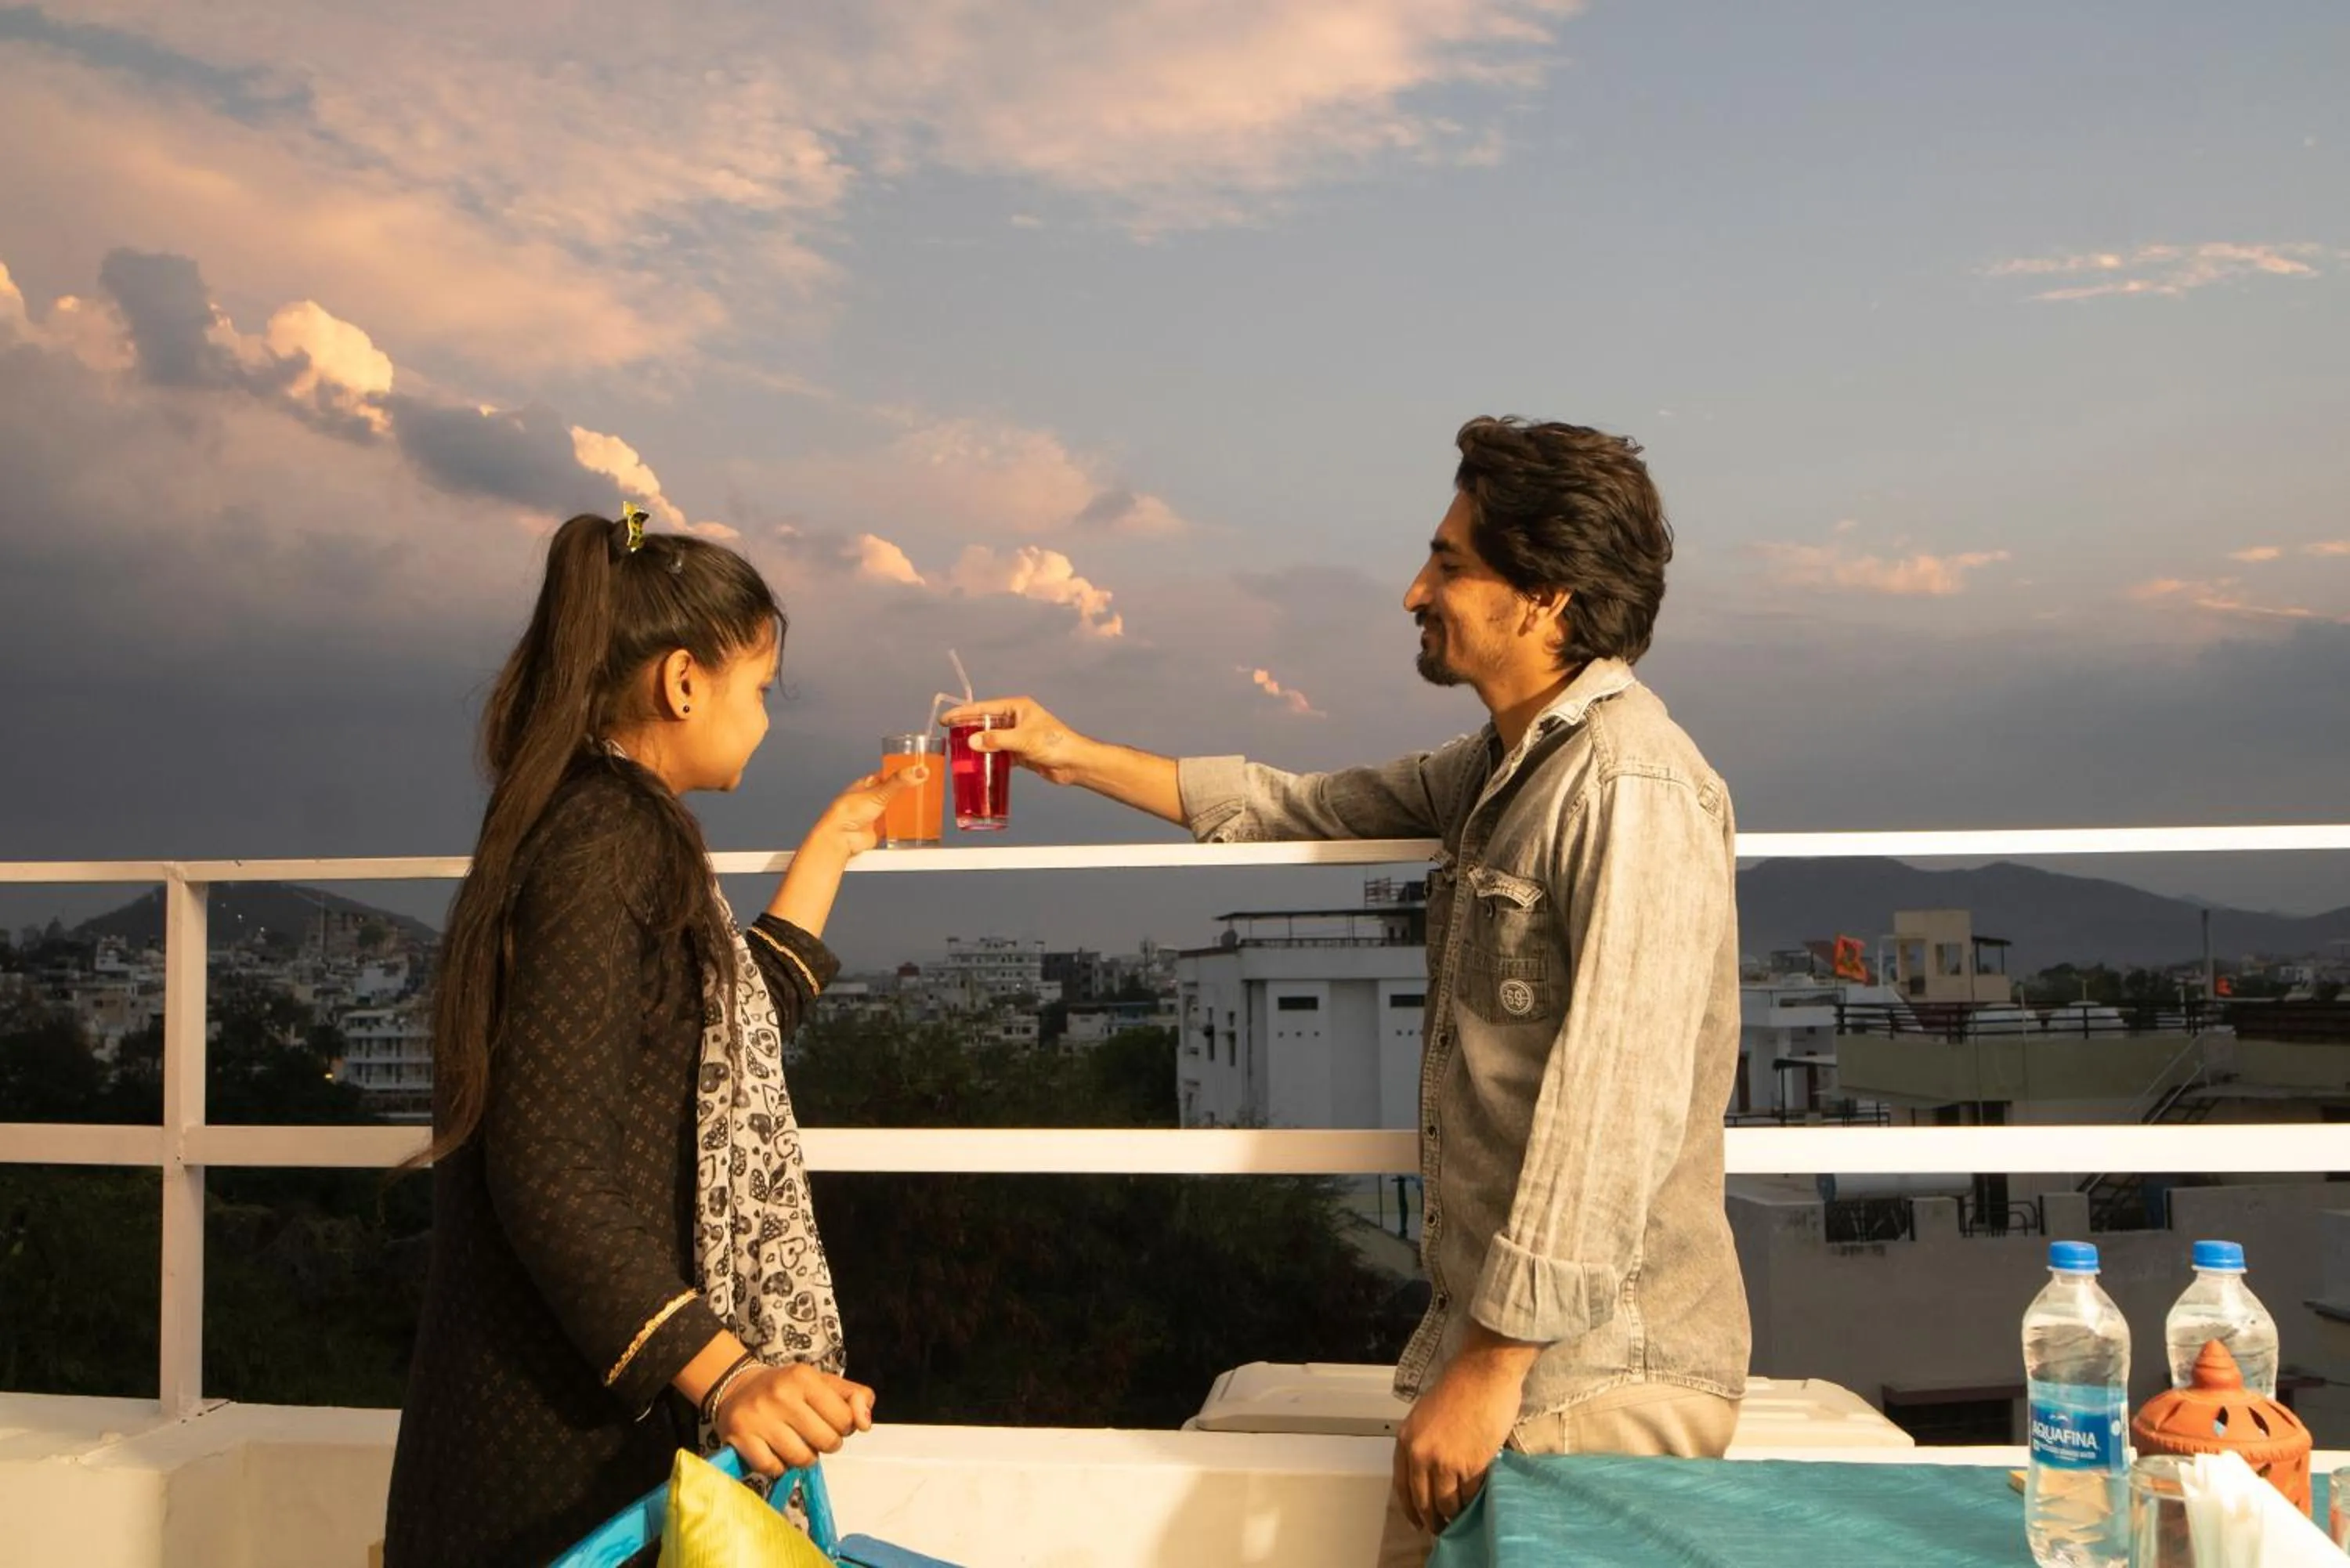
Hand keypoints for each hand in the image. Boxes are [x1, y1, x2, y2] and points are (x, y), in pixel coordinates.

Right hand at [713, 1362, 875, 1476]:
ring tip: (796, 1443)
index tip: (830, 1420)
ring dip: (804, 1457)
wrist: (737, 1388)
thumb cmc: (789, 1389)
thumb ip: (855, 1397)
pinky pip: (774, 1468)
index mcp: (804, 1377)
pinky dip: (778, 1466)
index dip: (843, 1426)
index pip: (845, 1419)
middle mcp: (781, 1395)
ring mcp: (758, 1418)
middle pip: (826, 1442)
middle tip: (813, 1434)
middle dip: (826, 1443)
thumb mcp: (824, 1383)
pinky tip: (774, 1450)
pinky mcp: (740, 1438)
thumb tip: (865, 1423)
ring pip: (801, 1459)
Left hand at [807, 769, 919, 858]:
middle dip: (906, 794)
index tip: (918, 772)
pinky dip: (901, 826)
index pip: (889, 775)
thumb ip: (899, 782)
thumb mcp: (878, 793)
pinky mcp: (878, 830)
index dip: (903, 774)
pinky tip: (911, 825)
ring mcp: (874, 815)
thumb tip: (919, 771)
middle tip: (922, 790)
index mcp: (867, 784)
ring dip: (904, 810)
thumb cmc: (847, 813)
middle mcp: (870, 799)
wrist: (841, 837)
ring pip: (894, 810)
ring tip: (921, 807)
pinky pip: (893, 826)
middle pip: (893, 793)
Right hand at [938, 697, 1092, 785]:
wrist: (1074, 763)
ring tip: (958, 751)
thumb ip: (996, 740)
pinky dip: (988, 758)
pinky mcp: (1020, 751)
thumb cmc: (1055, 744)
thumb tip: (972, 742)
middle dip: (968, 729)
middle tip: (948, 735)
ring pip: (991, 739)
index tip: (946, 719)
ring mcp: (1017, 735)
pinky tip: (976, 764)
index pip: (984, 707)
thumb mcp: (1023, 739)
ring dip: (977, 745)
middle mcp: (1016, 719)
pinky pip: (999, 753)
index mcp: (1017, 707)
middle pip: (985, 722)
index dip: (963, 713)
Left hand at [1391, 1354, 1523, 1534]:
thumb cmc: (1459, 1386)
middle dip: (1433, 1519)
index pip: (1402, 1487)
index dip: (1410, 1509)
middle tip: (1442, 1528)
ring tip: (1463, 1516)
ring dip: (1455, 1513)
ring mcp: (1446, 1462)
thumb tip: (1429, 1472)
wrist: (1483, 1372)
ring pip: (1448, 1503)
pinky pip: (1470, 1494)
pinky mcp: (1472, 1465)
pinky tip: (1478, 1499)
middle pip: (1423, 1501)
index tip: (1417, 1522)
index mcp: (1405, 1440)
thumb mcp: (1426, 1415)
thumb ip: (1424, 1443)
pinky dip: (1474, 1500)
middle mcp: (1421, 1455)